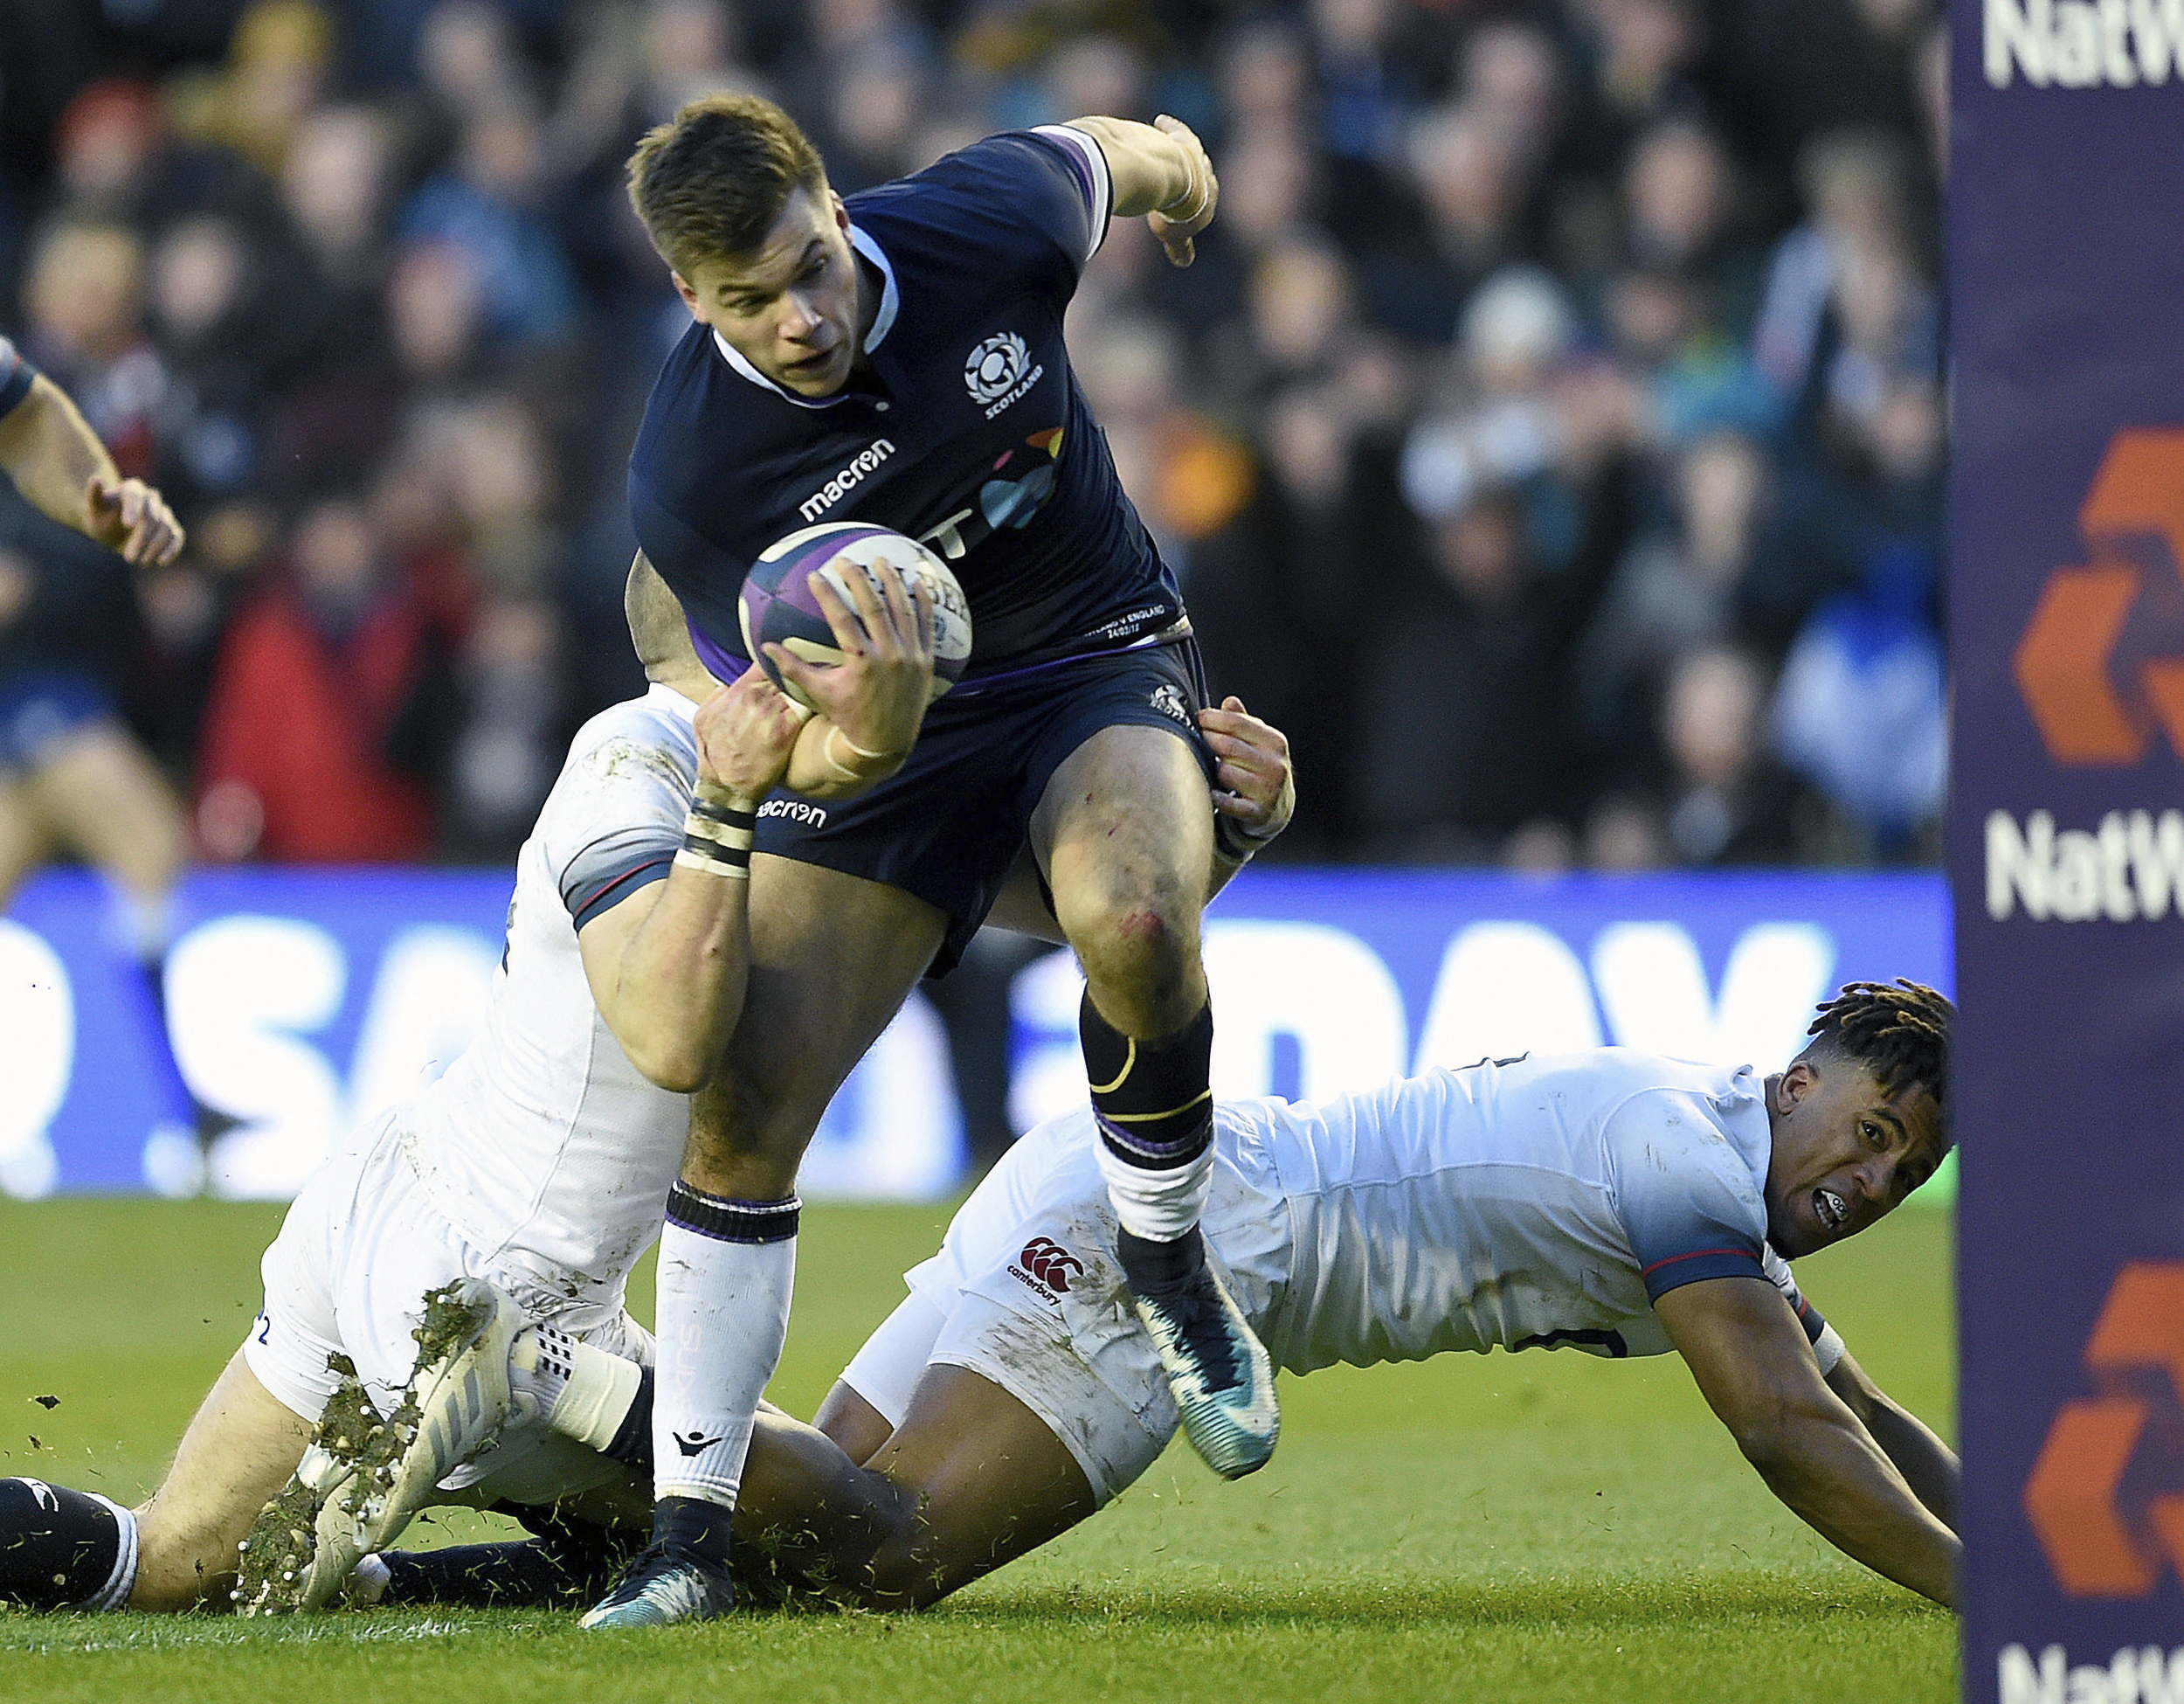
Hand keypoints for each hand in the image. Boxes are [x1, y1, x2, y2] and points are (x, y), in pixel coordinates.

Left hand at [85, 474, 183, 566]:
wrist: (111, 528)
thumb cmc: (101, 516)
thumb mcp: (94, 508)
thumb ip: (94, 495)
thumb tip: (96, 479)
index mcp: (132, 489)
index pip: (136, 496)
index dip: (133, 509)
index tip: (127, 525)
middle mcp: (151, 498)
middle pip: (152, 516)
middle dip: (142, 538)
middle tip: (128, 558)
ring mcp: (164, 513)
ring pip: (166, 528)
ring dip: (154, 547)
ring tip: (140, 562)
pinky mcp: (172, 529)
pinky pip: (177, 536)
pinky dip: (172, 549)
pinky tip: (161, 562)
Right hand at [693, 666, 806, 803]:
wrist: (728, 786)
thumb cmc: (715, 754)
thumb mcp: (702, 719)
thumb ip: (717, 696)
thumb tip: (728, 686)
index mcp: (739, 692)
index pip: (764, 665)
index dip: (776, 666)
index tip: (782, 670)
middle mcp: (757, 699)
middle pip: (784, 675)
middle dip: (793, 678)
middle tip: (804, 682)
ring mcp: (773, 715)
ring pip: (797, 690)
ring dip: (805, 690)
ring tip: (812, 693)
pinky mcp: (787, 733)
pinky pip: (805, 709)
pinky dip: (810, 706)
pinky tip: (815, 708)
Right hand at [763, 555, 935, 764]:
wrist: (885, 741)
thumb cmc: (849, 715)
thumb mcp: (819, 692)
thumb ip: (793, 668)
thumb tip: (766, 647)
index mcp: (861, 662)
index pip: (841, 618)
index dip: (827, 594)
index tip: (815, 575)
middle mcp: (888, 655)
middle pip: (873, 607)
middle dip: (858, 580)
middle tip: (845, 561)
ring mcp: (910, 657)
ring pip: (902, 610)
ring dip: (892, 582)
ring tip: (880, 561)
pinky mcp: (926, 660)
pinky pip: (927, 625)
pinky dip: (922, 602)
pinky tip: (917, 582)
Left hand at [1145, 115, 1216, 267]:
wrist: (1176, 184)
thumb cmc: (1175, 213)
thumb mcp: (1174, 235)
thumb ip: (1180, 247)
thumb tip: (1183, 262)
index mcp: (1208, 199)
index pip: (1205, 199)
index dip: (1194, 200)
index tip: (1185, 201)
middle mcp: (1208, 176)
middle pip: (1201, 173)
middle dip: (1193, 173)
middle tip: (1182, 172)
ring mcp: (1197, 158)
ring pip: (1192, 153)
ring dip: (1183, 150)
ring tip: (1170, 147)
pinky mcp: (1184, 141)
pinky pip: (1178, 133)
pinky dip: (1170, 127)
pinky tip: (1160, 121)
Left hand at [1199, 695, 1292, 849]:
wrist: (1278, 807)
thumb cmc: (1261, 767)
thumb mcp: (1259, 742)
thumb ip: (1243, 722)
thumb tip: (1229, 702)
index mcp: (1274, 742)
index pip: (1238, 723)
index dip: (1213, 718)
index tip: (1199, 717)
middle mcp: (1274, 765)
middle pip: (1229, 746)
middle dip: (1208, 740)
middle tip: (1196, 737)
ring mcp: (1267, 790)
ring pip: (1225, 772)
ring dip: (1211, 768)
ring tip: (1205, 764)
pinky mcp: (1257, 812)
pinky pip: (1230, 804)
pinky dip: (1216, 797)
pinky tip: (1210, 792)